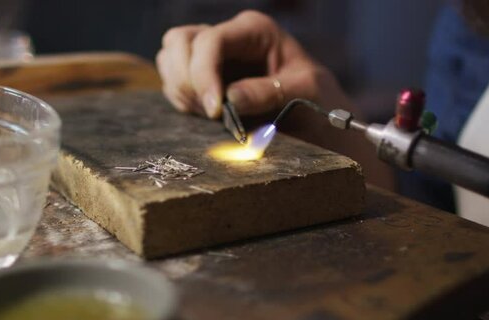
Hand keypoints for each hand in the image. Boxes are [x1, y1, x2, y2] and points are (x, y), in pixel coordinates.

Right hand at [155, 10, 345, 117]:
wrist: (318, 120)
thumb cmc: (318, 100)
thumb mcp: (306, 92)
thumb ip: (270, 92)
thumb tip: (230, 98)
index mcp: (255, 31)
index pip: (212, 41)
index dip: (204, 73)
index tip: (213, 110)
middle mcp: (229, 38)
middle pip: (180, 41)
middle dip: (187, 78)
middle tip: (208, 112)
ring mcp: (213, 57)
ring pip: (170, 56)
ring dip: (180, 88)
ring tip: (208, 114)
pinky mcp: (204, 78)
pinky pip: (173, 79)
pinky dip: (181, 98)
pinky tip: (204, 114)